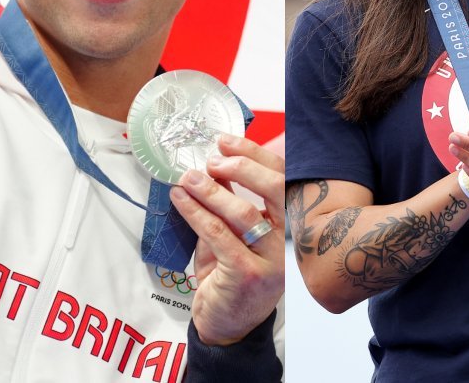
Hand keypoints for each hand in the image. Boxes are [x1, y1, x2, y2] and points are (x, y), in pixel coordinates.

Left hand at [169, 134, 284, 344]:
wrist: (226, 326)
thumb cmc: (229, 276)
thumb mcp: (231, 234)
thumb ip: (227, 205)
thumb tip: (210, 167)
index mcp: (289, 227)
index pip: (283, 181)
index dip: (255, 156)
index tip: (226, 142)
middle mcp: (287, 243)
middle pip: (275, 190)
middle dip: (242, 167)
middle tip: (212, 159)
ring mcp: (270, 261)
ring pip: (242, 213)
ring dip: (210, 190)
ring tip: (187, 178)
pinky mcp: (247, 275)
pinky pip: (218, 235)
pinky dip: (195, 212)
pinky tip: (179, 199)